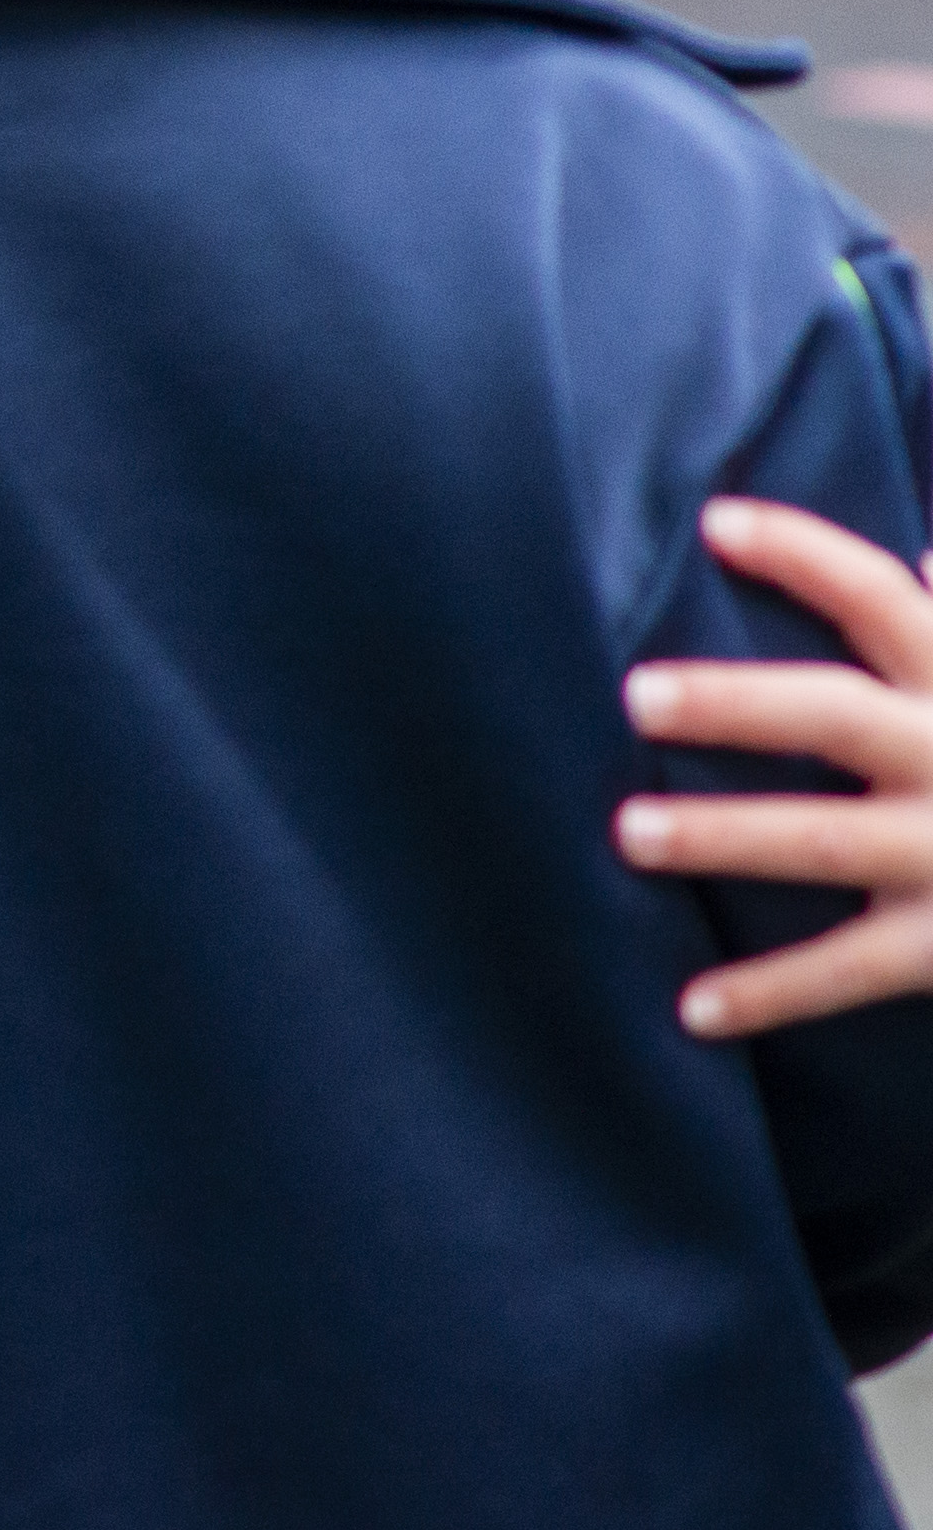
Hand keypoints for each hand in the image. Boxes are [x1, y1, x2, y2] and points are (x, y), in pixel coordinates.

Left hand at [625, 499, 932, 1034]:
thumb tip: (928, 562)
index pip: (883, 599)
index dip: (806, 555)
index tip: (715, 520)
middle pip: (836, 718)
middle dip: (738, 705)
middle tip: (635, 693)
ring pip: (825, 840)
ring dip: (725, 836)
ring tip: (627, 833)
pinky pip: (852, 970)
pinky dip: (773, 994)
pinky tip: (691, 1009)